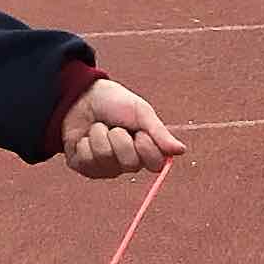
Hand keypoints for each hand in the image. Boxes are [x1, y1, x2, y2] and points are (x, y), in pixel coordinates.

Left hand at [57, 78, 183, 179]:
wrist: (82, 95)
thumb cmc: (114, 102)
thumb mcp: (141, 112)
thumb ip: (160, 133)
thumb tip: (181, 151)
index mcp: (146, 150)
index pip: (156, 165)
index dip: (147, 148)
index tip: (140, 132)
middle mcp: (127, 163)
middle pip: (130, 164)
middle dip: (120, 139)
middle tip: (116, 127)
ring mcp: (106, 167)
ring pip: (106, 159)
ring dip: (100, 136)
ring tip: (99, 127)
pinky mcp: (85, 167)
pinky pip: (87, 161)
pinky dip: (85, 142)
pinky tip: (85, 136)